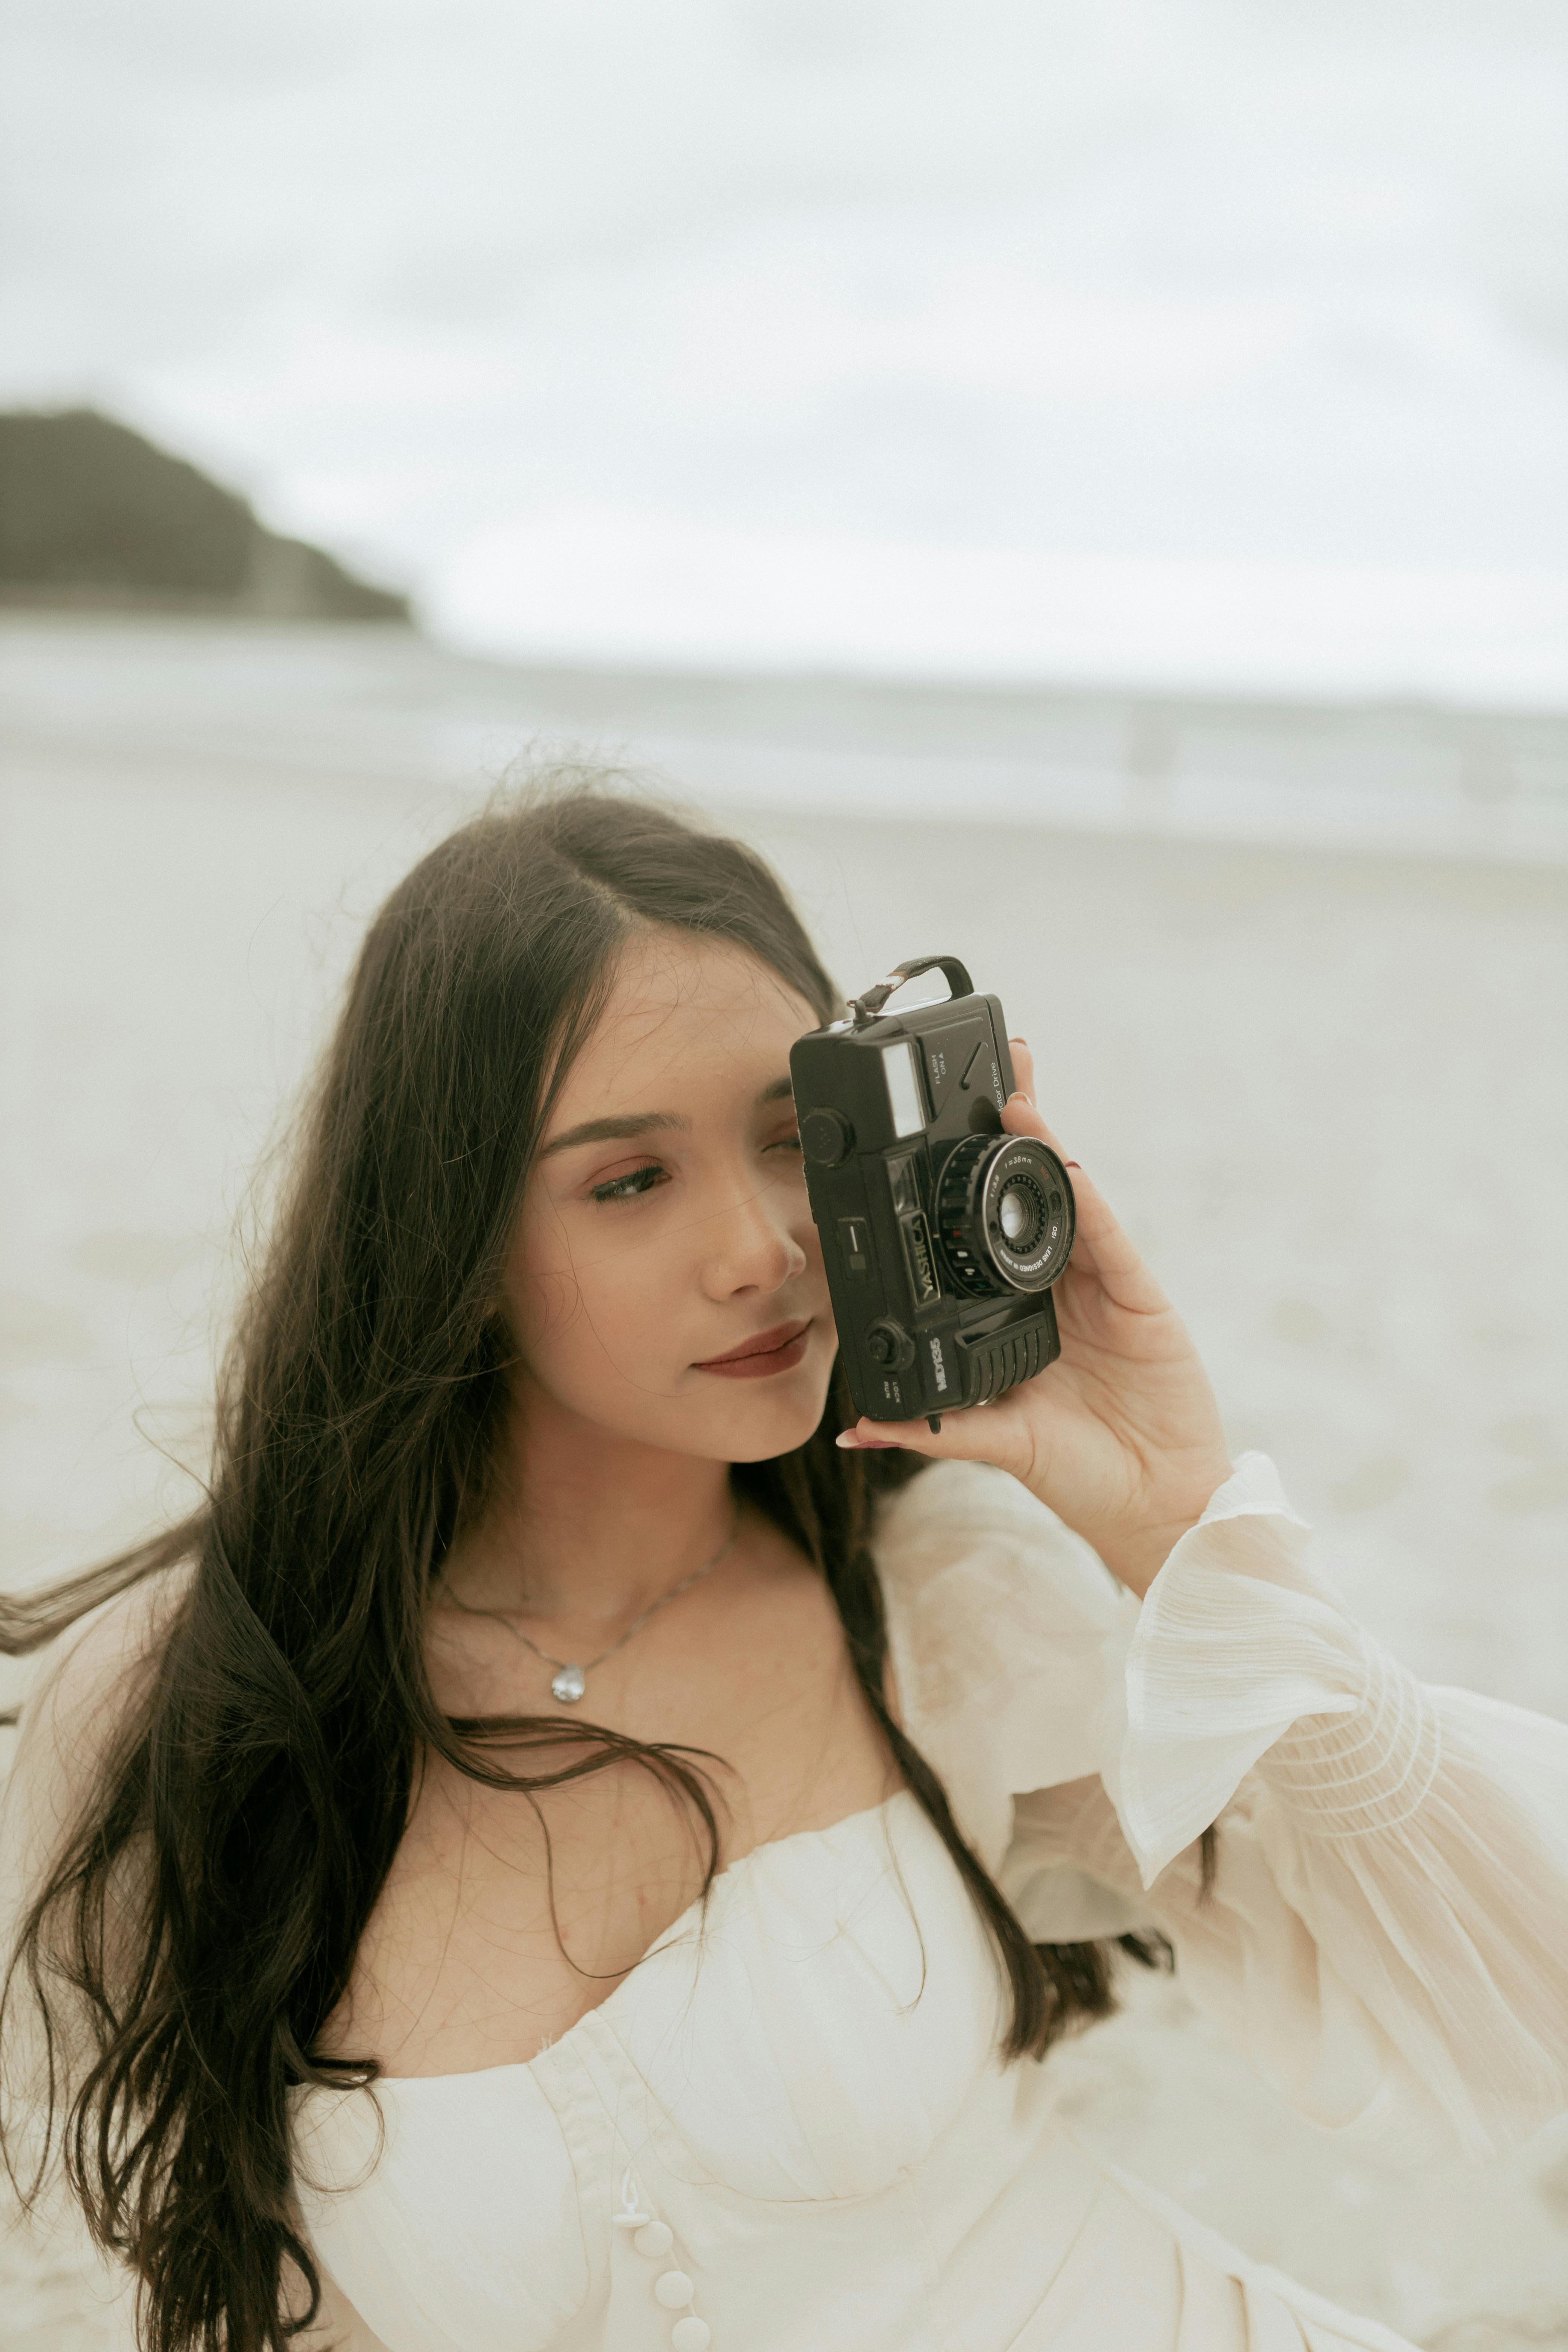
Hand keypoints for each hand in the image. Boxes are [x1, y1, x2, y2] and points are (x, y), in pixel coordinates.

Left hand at [836, 1043, 1232, 1595]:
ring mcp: (1101, 1286)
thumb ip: (932, 1428)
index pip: (988, 1236)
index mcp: (1021, 1314)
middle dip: (1012, 1132)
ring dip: (1043, 1143)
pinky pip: (1105, 1236)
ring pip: (1067, 1200)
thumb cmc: (1079, 1475)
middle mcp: (1059, 1290)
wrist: (1155, 1507)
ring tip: (1012, 1089)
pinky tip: (1059, 1158)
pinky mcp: (1138, 1295)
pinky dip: (1082, 1196)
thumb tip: (855, 1428)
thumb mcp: (995, 1443)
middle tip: (984, 1068)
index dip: (968, 1184)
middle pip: (1032, 1197)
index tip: (931, 1136)